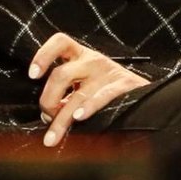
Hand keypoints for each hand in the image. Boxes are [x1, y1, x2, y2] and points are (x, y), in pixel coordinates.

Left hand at [29, 32, 150, 146]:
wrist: (148, 94)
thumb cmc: (108, 91)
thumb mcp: (85, 84)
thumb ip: (65, 96)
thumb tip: (47, 116)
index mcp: (81, 55)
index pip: (60, 42)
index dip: (43, 55)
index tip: (32, 75)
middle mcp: (93, 60)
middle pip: (61, 74)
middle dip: (48, 99)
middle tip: (47, 117)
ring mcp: (108, 72)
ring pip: (77, 94)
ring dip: (62, 119)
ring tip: (52, 137)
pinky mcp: (124, 85)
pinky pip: (102, 97)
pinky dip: (88, 108)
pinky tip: (78, 119)